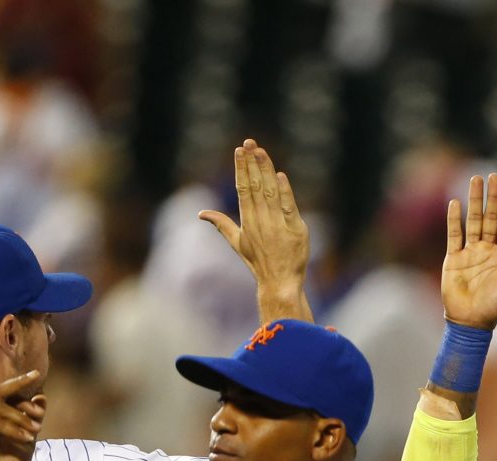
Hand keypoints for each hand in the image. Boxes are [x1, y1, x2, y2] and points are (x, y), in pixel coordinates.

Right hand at [0, 370, 46, 460]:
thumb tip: (41, 396)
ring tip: (36, 431)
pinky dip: (16, 429)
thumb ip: (32, 417)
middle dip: (20, 392)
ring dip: (22, 418)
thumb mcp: (27, 436)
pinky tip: (27, 439)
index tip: (36, 374)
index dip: (17, 382)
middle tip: (38, 408)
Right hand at [199, 139, 309, 304]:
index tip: (239, 151)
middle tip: (249, 142)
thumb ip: (222, 225)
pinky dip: (284, 191)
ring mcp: (278, 224)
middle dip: (252, 163)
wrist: (279, 283)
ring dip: (266, 170)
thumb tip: (201, 214)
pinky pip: (288, 206)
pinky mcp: (295, 229)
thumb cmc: (259, 263)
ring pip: (270, 192)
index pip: (242, 189)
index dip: (241, 169)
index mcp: (247, 221)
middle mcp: (260, 220)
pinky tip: (280, 175)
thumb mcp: (237, 243)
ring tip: (261, 151)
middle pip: (255, 186)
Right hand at [441, 173, 496, 329]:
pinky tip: (455, 203)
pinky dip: (454, 219)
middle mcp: (487, 250)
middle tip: (494, 175)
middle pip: (490, 218)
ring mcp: (470, 252)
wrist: (471, 322)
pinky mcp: (453, 258)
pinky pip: (454, 235)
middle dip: (492, 197)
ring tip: (475, 180)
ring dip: (474, 201)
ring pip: (473, 220)